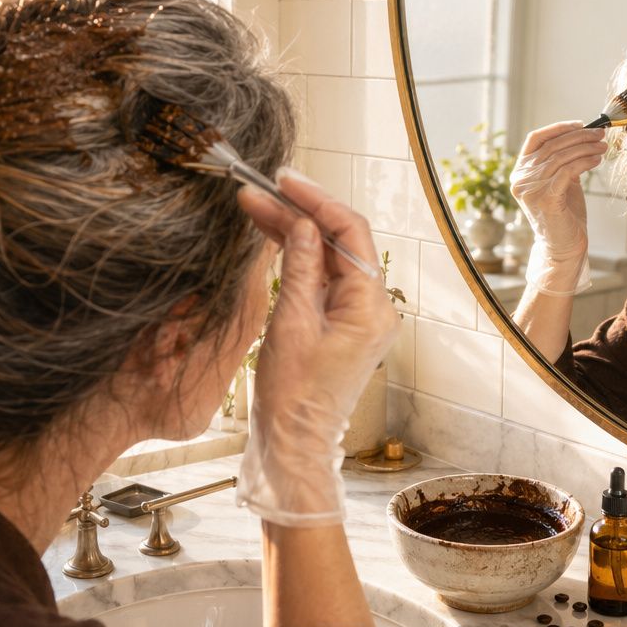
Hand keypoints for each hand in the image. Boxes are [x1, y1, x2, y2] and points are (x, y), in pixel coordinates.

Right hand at [234, 168, 399, 526]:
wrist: (292, 444)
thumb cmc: (292, 396)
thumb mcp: (291, 324)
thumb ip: (299, 268)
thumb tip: (301, 223)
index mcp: (371, 307)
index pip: (351, 233)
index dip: (317, 201)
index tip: (284, 182)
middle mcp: (372, 308)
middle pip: (339, 242)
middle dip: (300, 213)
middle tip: (259, 191)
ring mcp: (356, 316)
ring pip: (327, 258)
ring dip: (294, 232)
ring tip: (254, 207)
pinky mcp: (338, 325)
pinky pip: (321, 279)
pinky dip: (296, 257)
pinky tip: (271, 237)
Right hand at [511, 122, 605, 294]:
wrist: (563, 245)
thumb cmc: (564, 213)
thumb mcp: (561, 180)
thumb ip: (563, 160)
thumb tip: (583, 134)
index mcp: (520, 172)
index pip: (536, 139)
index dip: (558, 128)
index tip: (582, 124)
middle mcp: (520, 179)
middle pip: (551, 146)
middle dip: (579, 136)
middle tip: (601, 134)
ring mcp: (530, 190)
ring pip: (560, 157)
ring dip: (586, 148)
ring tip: (603, 147)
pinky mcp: (544, 198)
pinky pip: (567, 171)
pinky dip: (585, 162)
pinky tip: (597, 160)